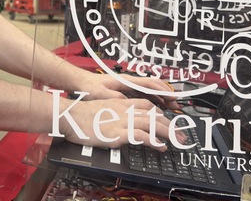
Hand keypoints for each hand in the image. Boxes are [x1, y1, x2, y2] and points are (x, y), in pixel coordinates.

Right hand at [56, 94, 179, 151]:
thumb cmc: (82, 115)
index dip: (161, 113)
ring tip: (177, 142)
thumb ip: (116, 112)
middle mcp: (125, 110)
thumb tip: (124, 121)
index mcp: (121, 103)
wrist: (69, 116)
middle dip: (171, 125)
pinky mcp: (118, 133)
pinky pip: (141, 135)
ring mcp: (122, 121)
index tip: (169, 122)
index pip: (148, 105)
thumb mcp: (102, 108)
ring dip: (168, 133)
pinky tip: (160, 147)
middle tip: (181, 135)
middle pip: (154, 114)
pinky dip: (153, 141)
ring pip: (152, 123)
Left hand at [74, 72, 179, 111]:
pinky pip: (144, 94)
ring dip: (161, 97)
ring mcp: (129, 86)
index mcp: (125, 81)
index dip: (161, 90)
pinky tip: (157, 107)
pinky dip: (154, 99)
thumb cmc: (89, 87)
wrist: (80, 83)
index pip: (148, 84)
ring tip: (171, 107)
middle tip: (176, 104)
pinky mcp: (126, 91)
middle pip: (153, 85)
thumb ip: (115, 98)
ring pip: (150, 90)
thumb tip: (128, 103)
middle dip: (166, 94)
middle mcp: (129, 81)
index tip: (172, 97)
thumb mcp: (101, 94)